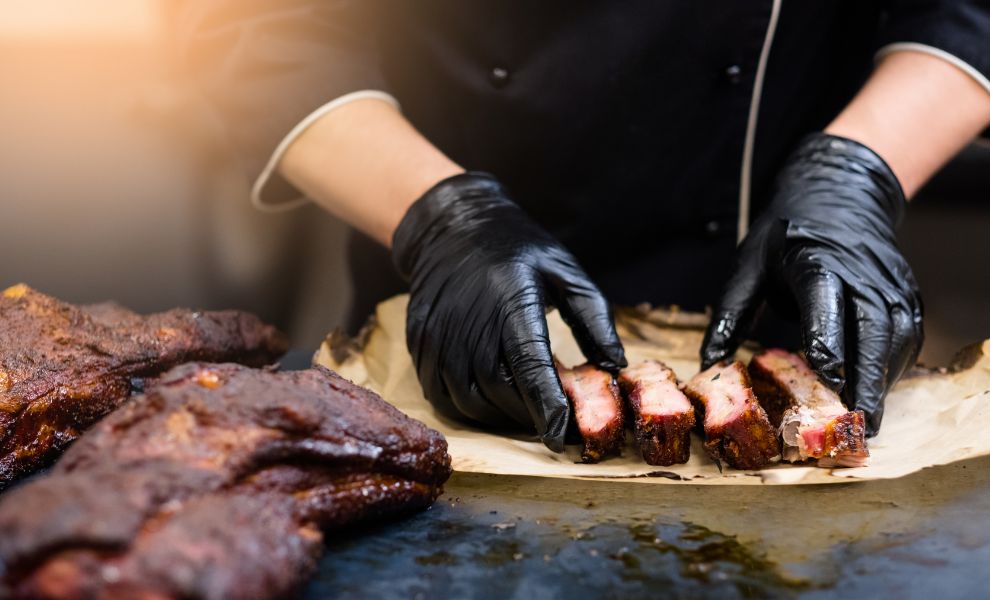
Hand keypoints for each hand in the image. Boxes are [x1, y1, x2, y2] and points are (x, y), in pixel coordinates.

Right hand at [392, 172, 625, 450]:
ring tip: (525, 412)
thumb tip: (616, 365)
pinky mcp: (421, 345)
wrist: (451, 228)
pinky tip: (491, 402)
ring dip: (500, 417)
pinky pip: (442, 395)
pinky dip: (469, 409)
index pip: (530, 366)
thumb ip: (595, 319)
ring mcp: (439, 336)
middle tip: (554, 421)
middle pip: (500, 391)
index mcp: (511, 301)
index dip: (547, 406)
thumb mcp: (566, 271)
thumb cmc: (518, 250)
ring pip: (469, 401)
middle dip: (529, 416)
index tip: (562, 434)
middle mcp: (470, 322)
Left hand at [701, 133, 922, 435]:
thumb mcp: (749, 263)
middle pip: (874, 329)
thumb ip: (731, 313)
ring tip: (866, 422)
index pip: (826, 302)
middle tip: (856, 423)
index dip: (828, 341)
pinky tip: (875, 394)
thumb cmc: (787, 233)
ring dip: (884, 381)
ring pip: (897, 338)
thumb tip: (710, 363)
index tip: (826, 379)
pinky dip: (893, 369)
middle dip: (867, 378)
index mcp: (817, 261)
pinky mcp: (907, 294)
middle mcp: (862, 273)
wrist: (840, 193)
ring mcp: (891, 284)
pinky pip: (906, 337)